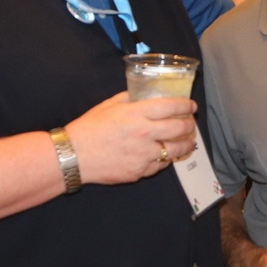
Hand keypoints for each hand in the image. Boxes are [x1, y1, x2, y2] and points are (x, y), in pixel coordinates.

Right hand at [65, 92, 197, 184]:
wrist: (74, 156)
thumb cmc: (89, 128)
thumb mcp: (109, 105)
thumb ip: (130, 98)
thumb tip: (144, 94)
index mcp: (137, 114)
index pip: (172, 107)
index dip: (186, 105)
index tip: (191, 106)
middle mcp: (145, 134)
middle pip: (180, 128)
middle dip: (190, 125)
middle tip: (190, 124)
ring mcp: (144, 155)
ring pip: (176, 150)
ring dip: (185, 144)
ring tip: (186, 141)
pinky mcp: (141, 172)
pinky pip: (161, 165)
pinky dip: (166, 159)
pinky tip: (166, 154)